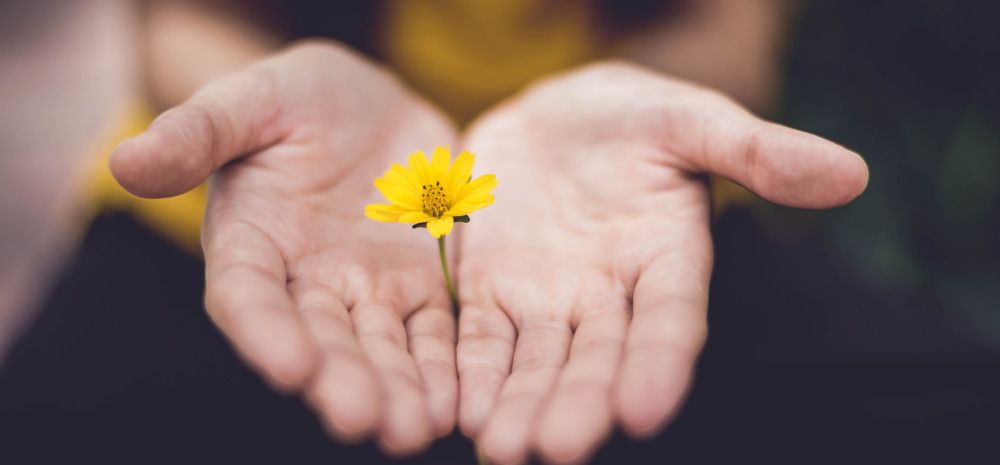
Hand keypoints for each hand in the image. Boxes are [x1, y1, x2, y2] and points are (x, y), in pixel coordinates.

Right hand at [110, 41, 458, 454]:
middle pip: (321, 340)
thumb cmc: (296, 98)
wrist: (369, 104)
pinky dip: (444, 368)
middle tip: (364, 421)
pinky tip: (457, 403)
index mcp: (251, 243)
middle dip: (342, 381)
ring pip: (381, 349)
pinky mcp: (420, 286)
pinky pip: (434, 333)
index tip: (290, 367)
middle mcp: (306, 282)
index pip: (249, 297)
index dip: (265, 332)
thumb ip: (198, 132)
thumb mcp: (250, 100)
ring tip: (415, 430)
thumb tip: (124, 160)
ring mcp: (367, 290)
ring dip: (398, 391)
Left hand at [456, 62, 867, 464]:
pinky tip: (460, 409)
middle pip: (597, 358)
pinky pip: (480, 339)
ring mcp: (548, 300)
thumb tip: (850, 173)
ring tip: (503, 448)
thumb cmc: (633, 117)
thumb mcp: (690, 120)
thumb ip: (756, 150)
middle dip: (579, 403)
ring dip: (520, 405)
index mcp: (667, 259)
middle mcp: (610, 296)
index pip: (671, 320)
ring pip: (536, 363)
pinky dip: (470, 373)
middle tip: (557, 448)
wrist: (554, 117)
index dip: (660, 363)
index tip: (645, 409)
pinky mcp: (492, 292)